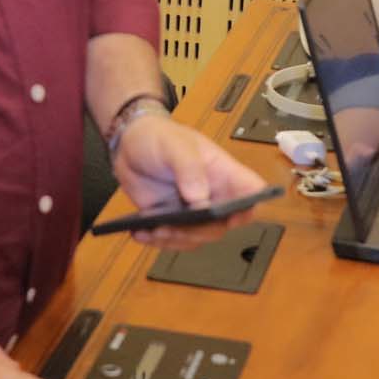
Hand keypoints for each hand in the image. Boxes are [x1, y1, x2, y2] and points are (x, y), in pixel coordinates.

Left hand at [110, 113, 270, 249]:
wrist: (128, 145)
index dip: (249, 208)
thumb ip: (189, 168)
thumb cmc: (159, 137)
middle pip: (222, 224)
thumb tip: (200, 200)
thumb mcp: (175, 145)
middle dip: (200, 230)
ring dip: (177, 239)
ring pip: (198, 238)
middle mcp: (212, 195)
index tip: (231, 217)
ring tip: (154, 230)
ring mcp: (192, 211)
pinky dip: (158, 241)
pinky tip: (141, 233)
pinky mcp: (172, 221)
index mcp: (222, 173)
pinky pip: (173, 240)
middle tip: (176, 226)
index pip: (250, 192)